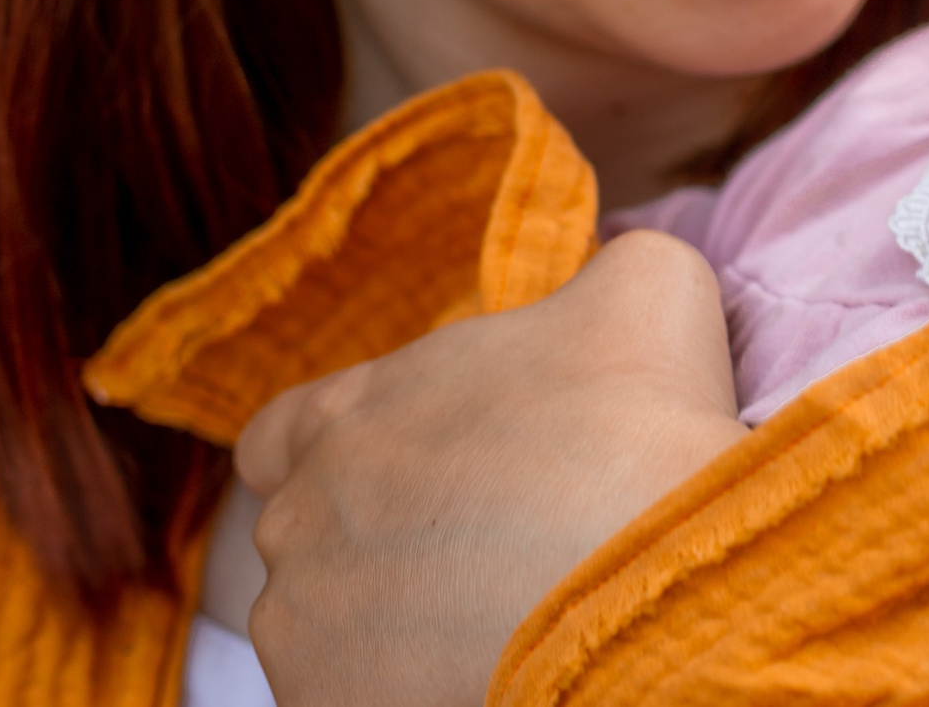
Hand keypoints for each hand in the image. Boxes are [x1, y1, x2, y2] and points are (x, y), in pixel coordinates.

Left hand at [233, 232, 751, 706]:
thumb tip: (609, 277)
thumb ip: (607, 265)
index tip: (418, 475)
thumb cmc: (638, 420)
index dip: (341, 454)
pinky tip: (494, 669)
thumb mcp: (646, 287)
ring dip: (397, 627)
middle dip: (384, 545)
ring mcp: (304, 631)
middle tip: (487, 552)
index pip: (278, 437)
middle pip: (312, 538)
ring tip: (501, 619)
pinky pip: (356, 698)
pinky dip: (413, 688)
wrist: (649, 576)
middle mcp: (298, 520)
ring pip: (333, 632)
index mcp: (349, 413)